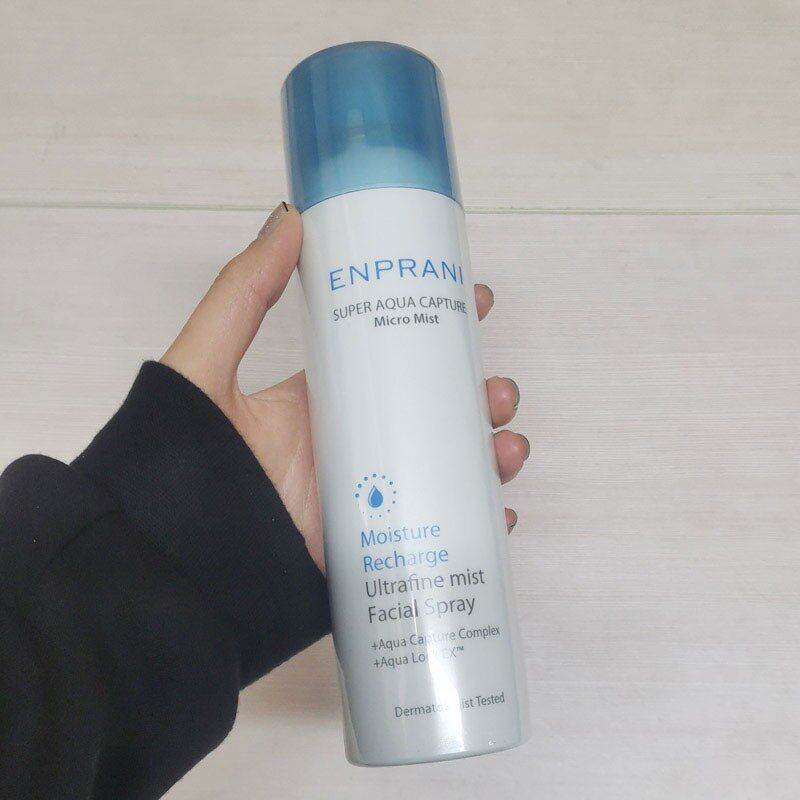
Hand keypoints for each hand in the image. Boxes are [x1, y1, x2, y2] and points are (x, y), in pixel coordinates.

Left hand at [161, 202, 529, 572]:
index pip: (391, 354)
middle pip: (433, 413)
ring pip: (447, 469)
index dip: (437, 325)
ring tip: (506, 447)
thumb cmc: (181, 461)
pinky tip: (496, 513)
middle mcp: (351, 444)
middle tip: (498, 390)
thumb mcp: (207, 364)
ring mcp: (368, 499)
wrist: (172, 564)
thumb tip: (290, 218)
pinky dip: (475, 525)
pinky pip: (438, 533)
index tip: (476, 300)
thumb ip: (241, 293)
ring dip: (488, 455)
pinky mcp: (375, 547)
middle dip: (478, 395)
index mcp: (321, 400)